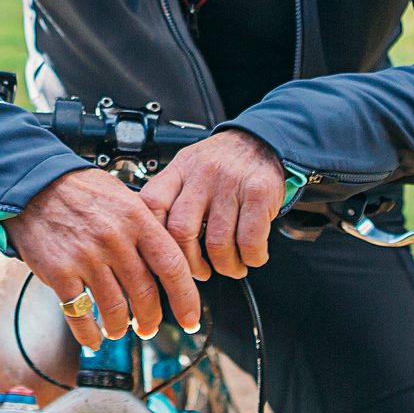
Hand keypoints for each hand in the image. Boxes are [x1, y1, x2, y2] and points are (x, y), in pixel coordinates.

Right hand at [3, 168, 202, 350]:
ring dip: (120, 327)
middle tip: (149, 327)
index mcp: (136, 217)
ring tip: (118, 330)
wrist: (34, 183)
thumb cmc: (80, 189)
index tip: (190, 319)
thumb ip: (146, 225)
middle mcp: (114, 238)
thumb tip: (168, 258)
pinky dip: (88, 333)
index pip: (172, 265)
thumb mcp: (122, 195)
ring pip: (115, 308)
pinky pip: (79, 313)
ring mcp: (86, 257)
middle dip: (151, 318)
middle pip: (145, 293)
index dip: (185, 298)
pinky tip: (92, 338)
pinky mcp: (59, 271)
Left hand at [138, 129, 287, 280]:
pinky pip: (250, 241)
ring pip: (217, 242)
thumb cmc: (222, 162)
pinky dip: (251, 258)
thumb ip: (171, 196)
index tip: (163, 256)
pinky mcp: (259, 193)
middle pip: (181, 231)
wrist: (262, 141)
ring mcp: (230, 183)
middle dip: (190, 263)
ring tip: (230, 266)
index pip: (151, 203)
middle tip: (201, 271)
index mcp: (180, 169)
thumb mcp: (189, 167)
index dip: (153, 236)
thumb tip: (155, 240)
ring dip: (226, 266)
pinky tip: (251, 257)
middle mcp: (202, 174)